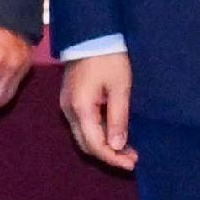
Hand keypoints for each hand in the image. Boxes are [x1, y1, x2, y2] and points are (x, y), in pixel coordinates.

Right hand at [60, 50, 132, 169]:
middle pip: (86, 145)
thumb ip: (118, 119)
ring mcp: (67, 106)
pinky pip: (82, 126)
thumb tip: (118, 146)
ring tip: (127, 149)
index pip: (95, 144)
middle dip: (109, 155)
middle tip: (132, 159)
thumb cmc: (109, 60)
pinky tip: (114, 134)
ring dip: (104, 146)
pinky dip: (98, 134)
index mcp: (81, 109)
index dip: (113, 158)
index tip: (132, 164)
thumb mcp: (120, 89)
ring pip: (83, 137)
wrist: (91, 36)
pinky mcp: (70, 100)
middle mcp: (69, 111)